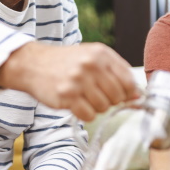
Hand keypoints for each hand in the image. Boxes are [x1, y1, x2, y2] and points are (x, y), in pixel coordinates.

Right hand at [0, 42, 138, 120]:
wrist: (33, 64)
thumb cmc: (66, 63)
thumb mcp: (92, 58)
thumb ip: (116, 73)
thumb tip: (137, 96)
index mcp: (101, 54)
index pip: (128, 81)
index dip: (128, 93)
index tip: (121, 96)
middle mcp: (91, 65)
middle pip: (117, 96)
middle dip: (110, 100)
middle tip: (96, 95)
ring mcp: (78, 80)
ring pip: (104, 107)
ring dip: (96, 107)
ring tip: (84, 97)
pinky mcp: (67, 96)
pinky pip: (89, 115)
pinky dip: (85, 114)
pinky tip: (76, 104)